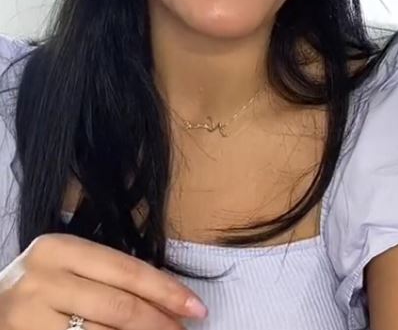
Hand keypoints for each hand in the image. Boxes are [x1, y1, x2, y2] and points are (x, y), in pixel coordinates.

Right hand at [0, 233, 207, 328]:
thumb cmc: (37, 288)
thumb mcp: (68, 268)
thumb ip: (109, 278)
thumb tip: (167, 299)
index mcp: (59, 249)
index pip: (126, 270)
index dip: (166, 290)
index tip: (196, 307)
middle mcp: (42, 280)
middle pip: (117, 306)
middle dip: (158, 322)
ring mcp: (28, 317)